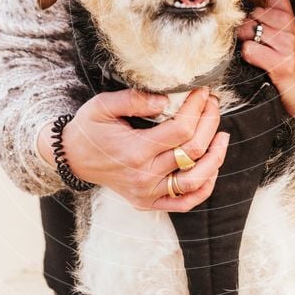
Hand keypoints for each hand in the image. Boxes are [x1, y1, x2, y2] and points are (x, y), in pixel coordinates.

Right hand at [37, 86, 228, 211]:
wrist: (73, 158)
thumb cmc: (89, 128)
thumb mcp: (103, 105)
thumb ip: (134, 99)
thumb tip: (166, 99)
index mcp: (134, 151)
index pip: (180, 129)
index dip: (197, 108)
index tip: (202, 92)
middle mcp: (144, 176)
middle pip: (193, 151)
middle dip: (210, 123)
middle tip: (213, 104)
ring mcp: (148, 193)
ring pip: (196, 180)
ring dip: (216, 157)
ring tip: (222, 135)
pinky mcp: (149, 202)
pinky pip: (186, 202)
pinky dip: (205, 187)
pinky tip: (212, 166)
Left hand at [236, 0, 294, 125]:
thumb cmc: (291, 60)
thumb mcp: (284, 32)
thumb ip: (267, 16)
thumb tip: (238, 8)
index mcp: (288, 14)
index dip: (252, 5)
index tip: (253, 18)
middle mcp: (289, 26)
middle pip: (251, 14)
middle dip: (245, 26)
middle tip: (253, 40)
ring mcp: (285, 44)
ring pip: (248, 30)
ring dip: (245, 41)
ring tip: (257, 52)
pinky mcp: (280, 63)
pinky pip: (249, 50)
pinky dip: (247, 56)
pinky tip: (257, 62)